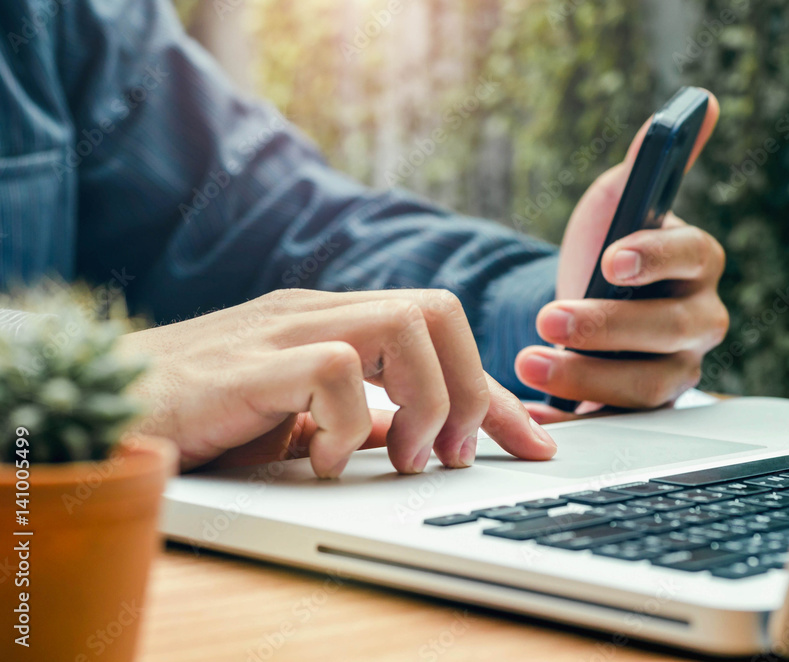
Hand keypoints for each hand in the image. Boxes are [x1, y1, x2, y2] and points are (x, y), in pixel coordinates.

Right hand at [118, 289, 555, 476]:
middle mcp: (319, 311)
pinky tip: (328, 462)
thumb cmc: (203, 413)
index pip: (442, 331)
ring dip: (425, 401)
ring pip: (402, 326)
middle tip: (452, 453)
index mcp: (335, 319)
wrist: (109, 406)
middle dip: (471, 386)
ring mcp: (284, 329)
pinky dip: (349, 423)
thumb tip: (418, 436)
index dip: (496, 391)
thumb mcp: (300, 417)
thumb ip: (356, 415)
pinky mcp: (247, 363)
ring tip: (405, 459)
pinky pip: (333, 369)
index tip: (532, 442)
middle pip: (439, 310)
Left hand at [515, 90, 728, 420]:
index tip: (612, 259)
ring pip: (648, 384)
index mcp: (698, 264)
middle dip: (609, 326)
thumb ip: (648, 164)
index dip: (657, 257)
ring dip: (588, 376)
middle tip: (552, 318)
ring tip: (530, 362)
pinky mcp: (642, 404)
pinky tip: (537, 413)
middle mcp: (698, 318)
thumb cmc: (607, 248)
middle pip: (671, 328)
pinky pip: (616, 418)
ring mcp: (675, 367)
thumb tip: (699, 106)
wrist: (586, 300)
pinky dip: (576, 416)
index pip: (694, 257)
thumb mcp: (617, 202)